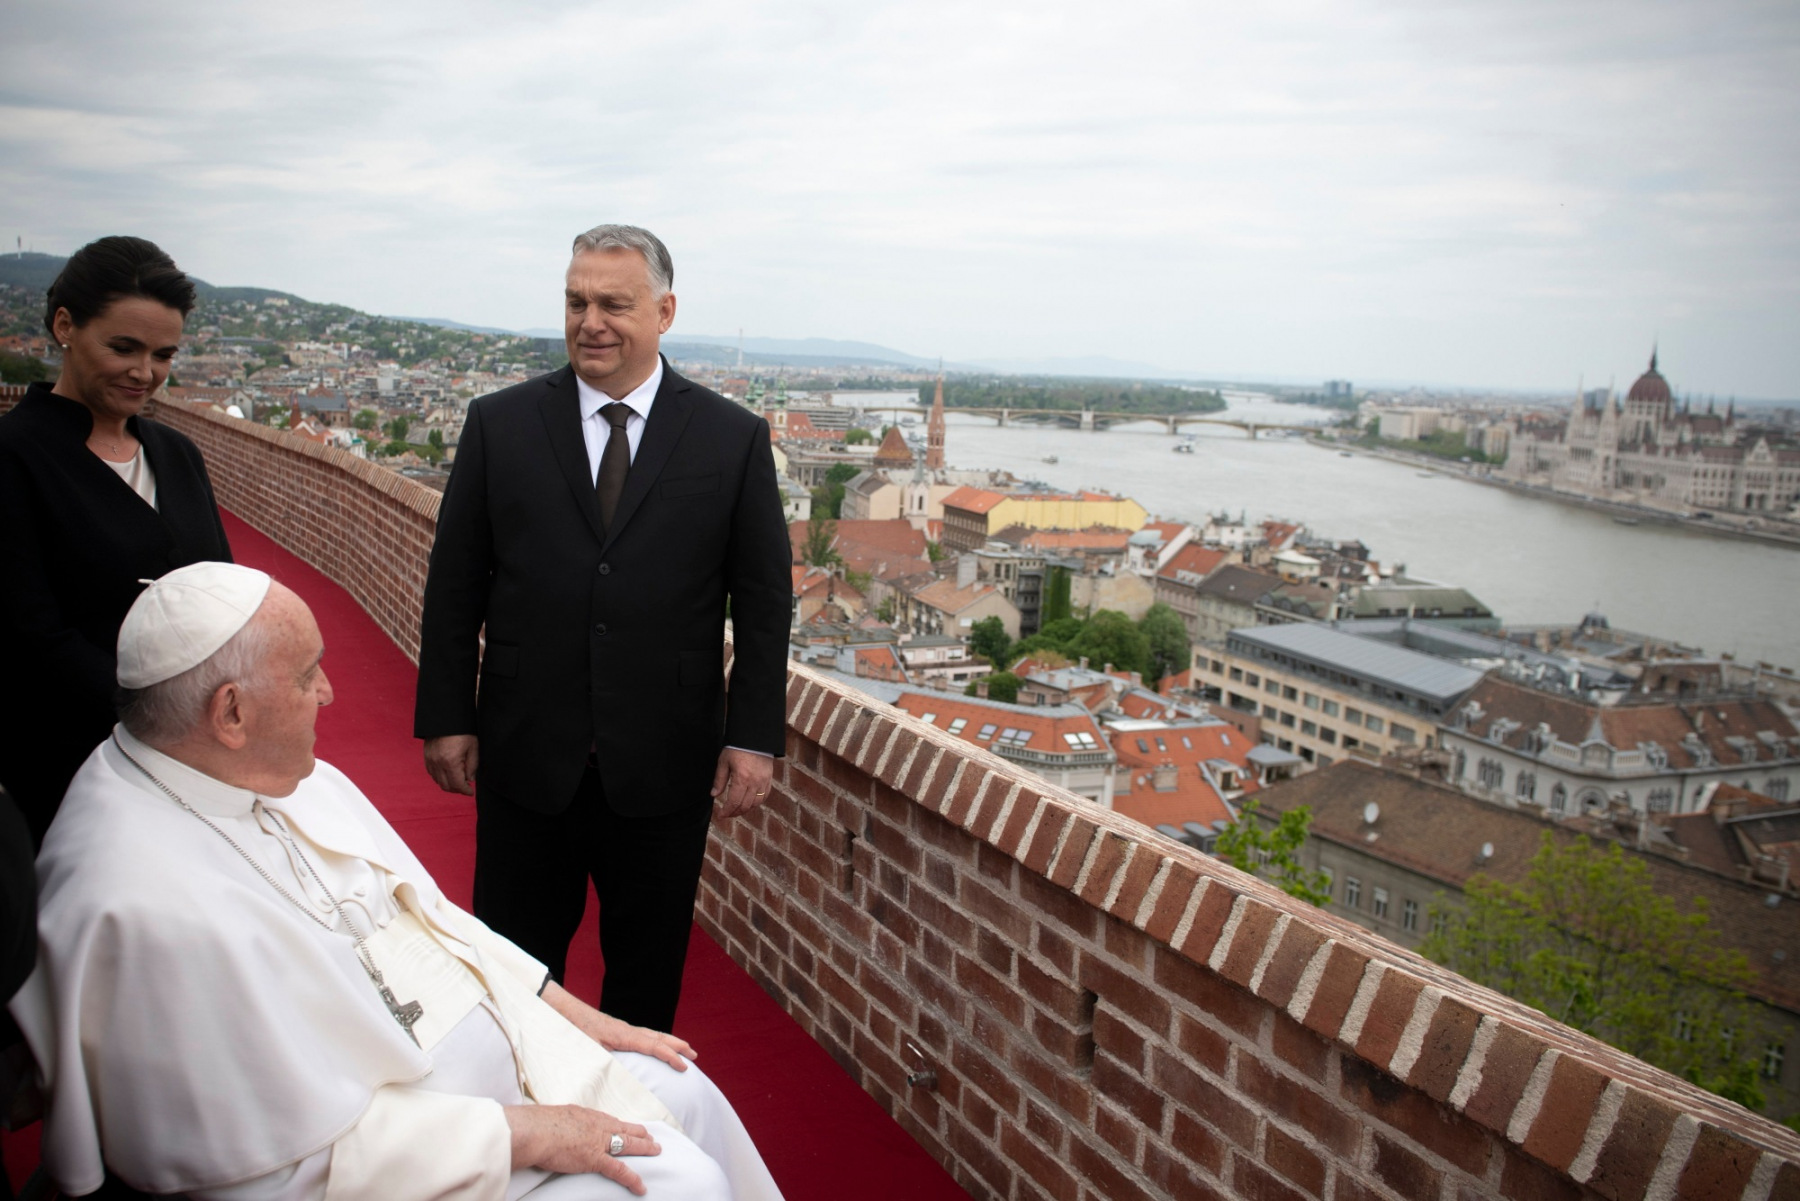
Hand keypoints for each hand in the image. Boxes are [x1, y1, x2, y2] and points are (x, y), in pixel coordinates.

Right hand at [423, 734, 478, 794]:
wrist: (446, 716)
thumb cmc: (463, 730)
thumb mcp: (473, 747)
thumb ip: (473, 766)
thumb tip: (470, 779)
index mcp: (450, 761)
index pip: (457, 784)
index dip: (465, 791)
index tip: (471, 792)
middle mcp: (437, 763)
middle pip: (446, 786)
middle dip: (457, 789)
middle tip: (466, 787)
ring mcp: (430, 760)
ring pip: (438, 781)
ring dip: (448, 784)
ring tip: (459, 780)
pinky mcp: (426, 756)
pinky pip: (432, 773)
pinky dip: (440, 777)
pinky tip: (449, 773)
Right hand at [504, 1104, 658, 1193]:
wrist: (536, 1131)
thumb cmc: (538, 1125)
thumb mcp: (555, 1117)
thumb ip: (563, 1123)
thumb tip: (558, 1127)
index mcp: (588, 1115)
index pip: (611, 1120)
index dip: (622, 1125)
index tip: (629, 1128)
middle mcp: (598, 1125)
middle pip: (626, 1128)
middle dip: (641, 1133)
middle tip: (652, 1137)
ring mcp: (599, 1142)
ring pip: (630, 1144)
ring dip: (645, 1148)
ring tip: (657, 1151)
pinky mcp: (596, 1159)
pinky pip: (620, 1170)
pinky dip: (632, 1179)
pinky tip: (641, 1187)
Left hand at [542, 982, 695, 1071]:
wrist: (561, 1010)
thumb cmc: (571, 1030)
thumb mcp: (585, 1052)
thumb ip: (600, 1065)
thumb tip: (612, 1081)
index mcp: (622, 1036)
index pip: (653, 1046)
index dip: (670, 1057)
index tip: (685, 1067)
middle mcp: (625, 1030)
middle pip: (658, 1037)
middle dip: (677, 1046)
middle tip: (694, 1055)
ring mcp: (621, 1028)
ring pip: (651, 1034)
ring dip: (668, 1041)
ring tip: (683, 1048)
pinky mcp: (615, 1029)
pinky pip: (642, 1035)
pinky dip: (655, 1040)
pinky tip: (653, 1045)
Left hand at [710, 747, 772, 817]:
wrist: (755, 738)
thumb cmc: (737, 748)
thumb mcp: (724, 762)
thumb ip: (719, 780)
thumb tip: (714, 794)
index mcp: (741, 779)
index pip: (734, 802)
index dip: (726, 812)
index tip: (720, 815)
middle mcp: (754, 783)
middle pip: (745, 806)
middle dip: (734, 813)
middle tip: (726, 814)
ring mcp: (763, 782)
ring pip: (755, 803)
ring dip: (745, 810)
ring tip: (737, 810)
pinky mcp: (769, 779)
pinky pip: (764, 796)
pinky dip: (756, 803)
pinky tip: (749, 803)